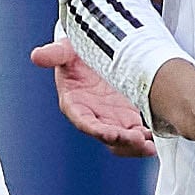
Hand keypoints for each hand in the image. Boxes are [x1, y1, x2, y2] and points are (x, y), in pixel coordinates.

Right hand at [33, 39, 151, 157]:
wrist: (97, 51)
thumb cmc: (78, 52)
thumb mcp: (66, 49)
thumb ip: (54, 54)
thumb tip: (37, 56)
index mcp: (75, 103)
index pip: (84, 121)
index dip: (97, 130)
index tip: (111, 134)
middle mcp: (93, 115)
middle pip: (106, 136)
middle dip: (121, 141)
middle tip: (138, 140)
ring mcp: (111, 117)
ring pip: (122, 139)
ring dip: (135, 145)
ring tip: (150, 146)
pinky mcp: (127, 115)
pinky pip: (136, 132)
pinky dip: (146, 137)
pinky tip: (157, 137)